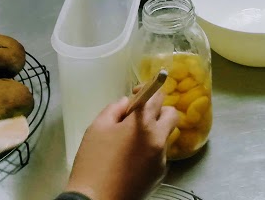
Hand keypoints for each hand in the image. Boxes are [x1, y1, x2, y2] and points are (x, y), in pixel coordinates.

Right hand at [63, 89, 180, 199]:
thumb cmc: (93, 162)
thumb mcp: (97, 128)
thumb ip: (114, 108)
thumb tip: (127, 102)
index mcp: (143, 123)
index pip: (157, 95)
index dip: (147, 90)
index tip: (136, 94)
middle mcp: (158, 139)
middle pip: (171, 114)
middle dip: (158, 110)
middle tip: (140, 117)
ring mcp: (162, 159)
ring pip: (166, 135)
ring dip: (154, 132)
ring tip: (132, 142)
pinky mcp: (160, 175)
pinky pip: (160, 155)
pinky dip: (151, 151)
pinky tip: (132, 160)